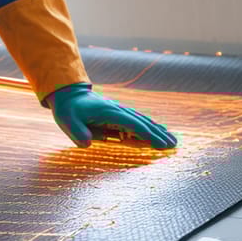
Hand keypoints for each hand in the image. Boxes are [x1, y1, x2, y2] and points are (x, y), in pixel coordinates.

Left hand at [47, 84, 177, 148]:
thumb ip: (78, 133)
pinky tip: (158, 132)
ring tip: (172, 140)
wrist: (68, 94)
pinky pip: (137, 122)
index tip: (160, 145)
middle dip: (159, 135)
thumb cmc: (68, 110)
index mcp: (109, 113)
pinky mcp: (118, 115)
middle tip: (174, 146)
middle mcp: (118, 111)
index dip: (147, 135)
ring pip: (142, 122)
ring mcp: (119, 112)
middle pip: (143, 123)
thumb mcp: (67, 121)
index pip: (133, 125)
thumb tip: (87, 144)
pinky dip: (149, 127)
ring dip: (157, 131)